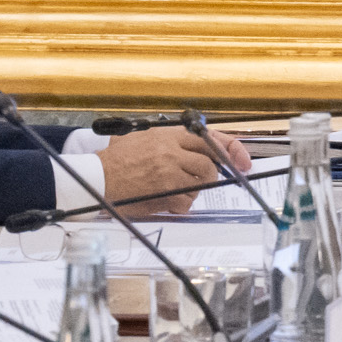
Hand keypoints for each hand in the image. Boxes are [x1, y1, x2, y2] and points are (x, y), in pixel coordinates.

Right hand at [103, 125, 233, 215]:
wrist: (98, 178)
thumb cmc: (116, 161)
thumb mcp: (142, 138)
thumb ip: (170, 140)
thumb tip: (198, 147)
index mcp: (168, 135)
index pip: (210, 139)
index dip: (231, 150)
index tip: (242, 161)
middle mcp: (172, 151)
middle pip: (209, 164)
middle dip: (208, 176)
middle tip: (198, 181)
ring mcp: (170, 172)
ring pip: (200, 184)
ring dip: (191, 191)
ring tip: (172, 190)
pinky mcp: (166, 192)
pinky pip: (187, 202)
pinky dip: (180, 205)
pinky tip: (165, 201)